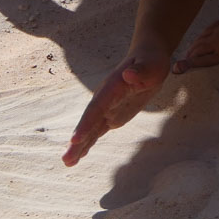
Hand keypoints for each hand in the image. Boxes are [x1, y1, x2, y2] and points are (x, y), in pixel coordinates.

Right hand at [63, 48, 167, 166]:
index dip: (85, 124)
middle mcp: (104, 98)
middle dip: (77, 141)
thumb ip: (140, 71)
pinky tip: (80, 154)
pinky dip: (88, 142)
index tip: (75, 139)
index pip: (96, 107)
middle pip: (88, 121)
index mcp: (112, 87)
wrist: (146, 56)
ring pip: (90, 128)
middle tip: (66, 159)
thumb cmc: (151, 61)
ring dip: (79, 146)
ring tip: (67, 163)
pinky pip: (97, 130)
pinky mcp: (111, 114)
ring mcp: (106, 107)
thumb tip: (128, 75)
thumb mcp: (152, 65)